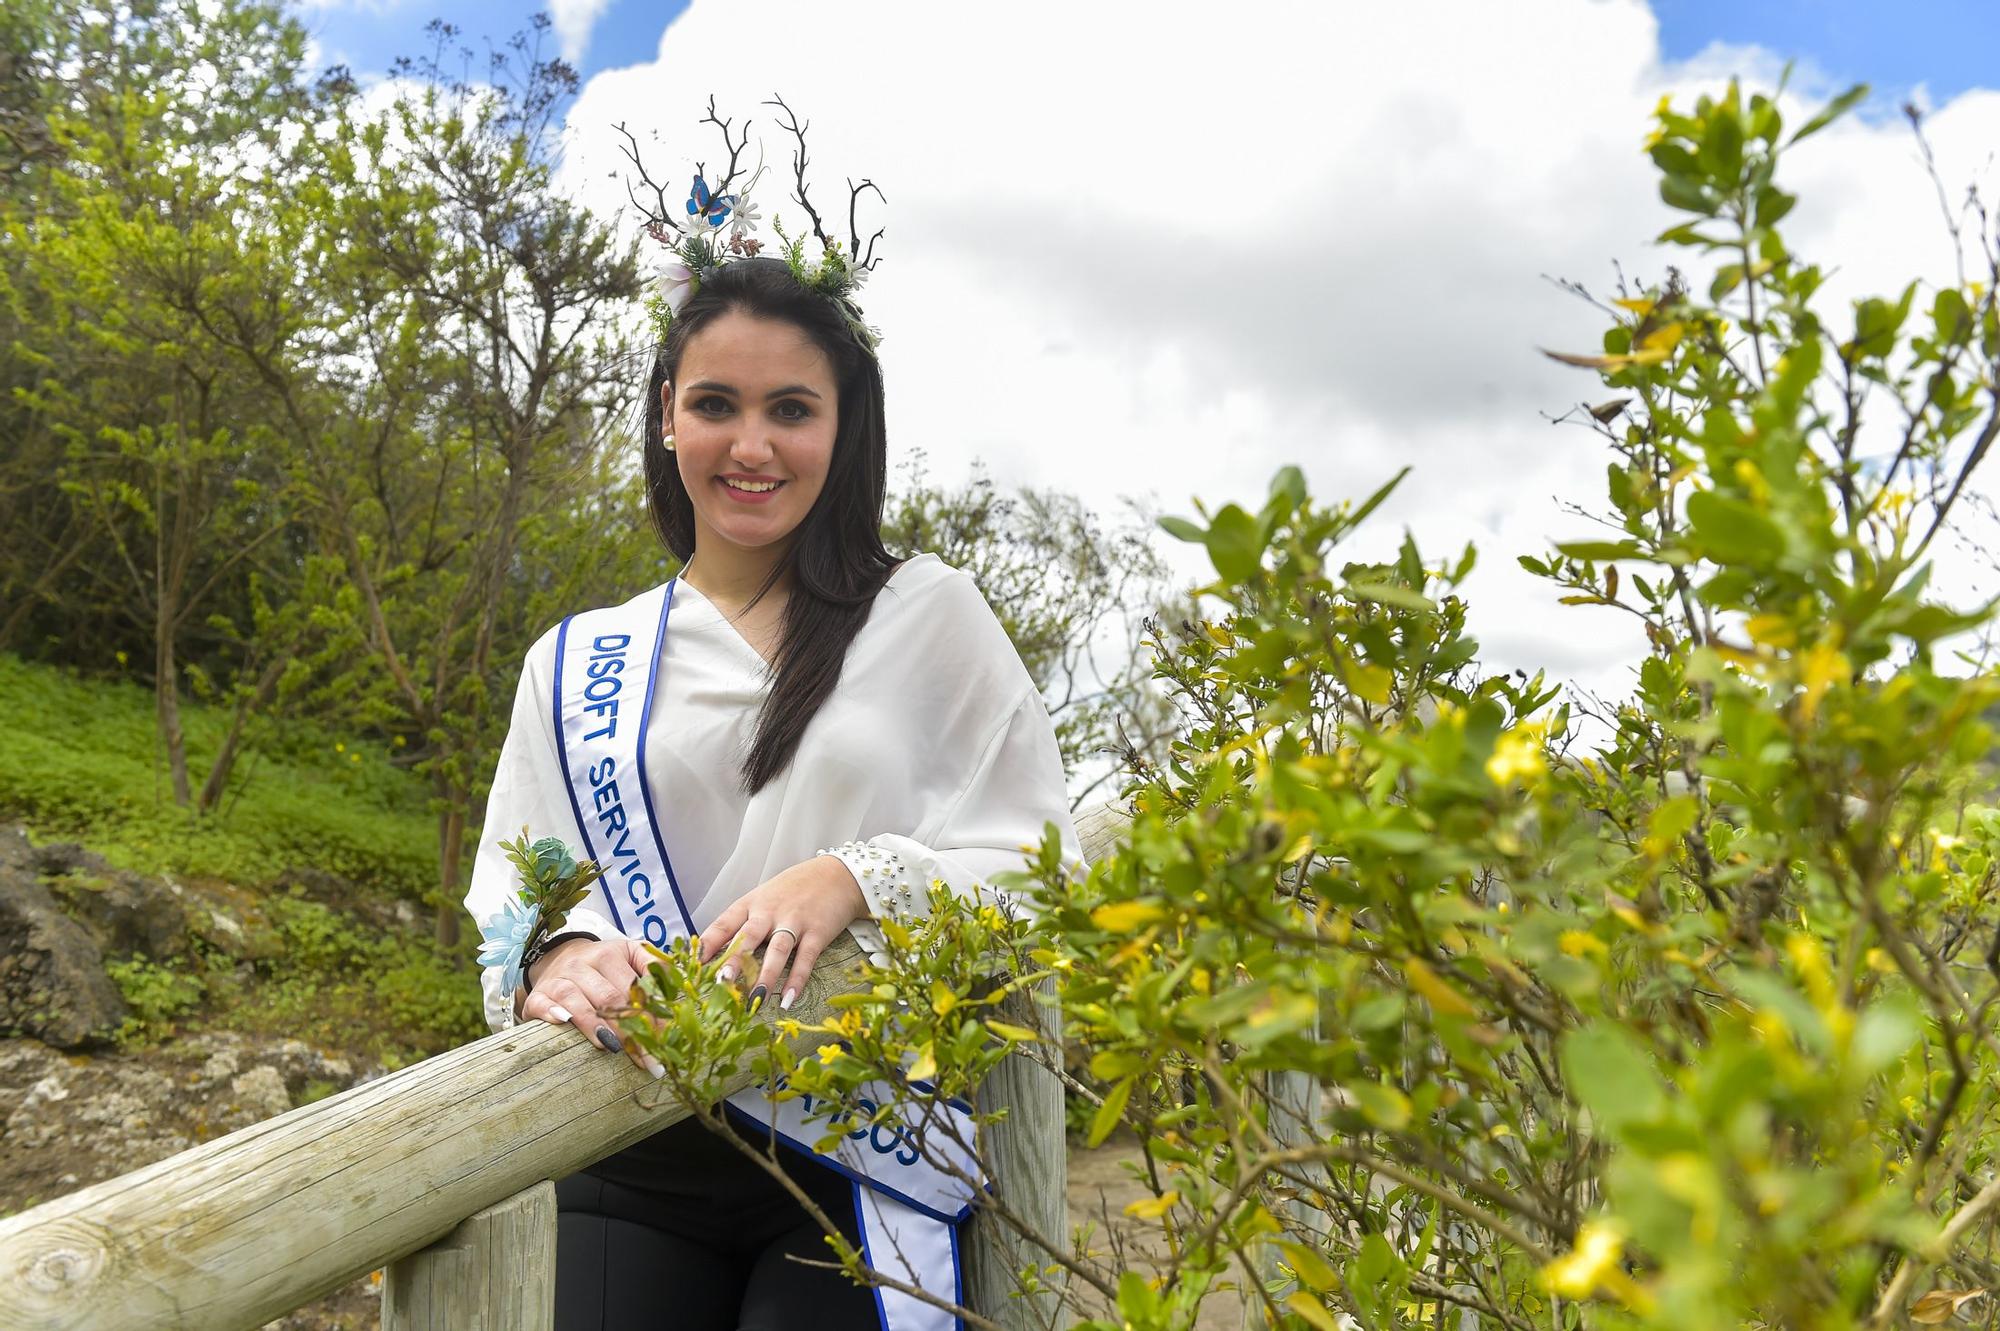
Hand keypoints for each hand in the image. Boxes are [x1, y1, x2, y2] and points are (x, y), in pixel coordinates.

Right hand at [517, 936, 665, 1076]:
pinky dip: (552, 1013)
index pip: (634, 988)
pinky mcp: (539, 995)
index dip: (651, 1016)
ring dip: (596, 1025)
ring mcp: (559, 978)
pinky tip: (563, 1023)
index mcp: (610, 954)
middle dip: (630, 1031)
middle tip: (645, 1059)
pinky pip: (543, 1004)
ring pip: (577, 1000)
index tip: (663, 1042)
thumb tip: (678, 992)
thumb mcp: (628, 957)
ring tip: (613, 1048)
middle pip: (609, 998)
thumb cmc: (601, 966)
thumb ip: (654, 969)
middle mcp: (583, 963)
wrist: (556, 958)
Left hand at [696, 855, 867, 1011]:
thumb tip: (716, 950)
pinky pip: (806, 959)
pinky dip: (797, 980)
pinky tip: (788, 999)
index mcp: (752, 903)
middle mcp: (770, 911)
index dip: (708, 943)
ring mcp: (795, 921)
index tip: (693, 963)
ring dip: (766, 975)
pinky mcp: (817, 932)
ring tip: (754, 999)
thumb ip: (744, 921)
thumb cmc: (795, 889)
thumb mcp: (764, 897)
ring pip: (777, 950)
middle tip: (721, 981)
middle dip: (734, 959)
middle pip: (748, 937)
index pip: (724, 923)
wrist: (837, 874)